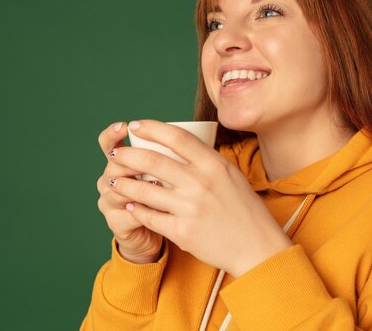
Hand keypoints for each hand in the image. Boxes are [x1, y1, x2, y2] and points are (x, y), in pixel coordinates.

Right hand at [96, 122, 162, 263]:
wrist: (160, 229)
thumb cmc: (167, 194)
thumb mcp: (168, 170)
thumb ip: (171, 152)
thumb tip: (195, 127)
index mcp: (120, 162)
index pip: (108, 142)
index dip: (112, 133)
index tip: (126, 126)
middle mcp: (110, 179)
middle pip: (112, 164)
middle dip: (128, 159)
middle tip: (149, 158)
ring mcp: (109, 201)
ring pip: (117, 189)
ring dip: (138, 185)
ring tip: (159, 182)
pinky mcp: (116, 222)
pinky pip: (127, 214)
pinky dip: (143, 210)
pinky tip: (158, 208)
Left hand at [110, 120, 291, 276]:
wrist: (257, 246)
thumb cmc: (245, 209)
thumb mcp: (231, 176)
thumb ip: (206, 161)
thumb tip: (179, 145)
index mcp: (214, 165)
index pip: (177, 137)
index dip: (152, 128)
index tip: (135, 125)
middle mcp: (200, 183)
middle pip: (152, 161)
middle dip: (127, 155)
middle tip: (116, 154)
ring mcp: (190, 208)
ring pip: (144, 190)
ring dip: (123, 183)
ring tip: (114, 180)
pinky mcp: (183, 232)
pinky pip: (149, 217)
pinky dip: (136, 209)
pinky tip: (130, 205)